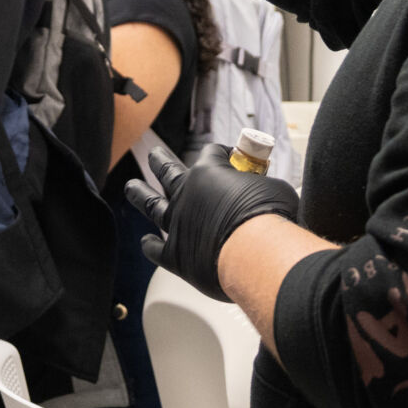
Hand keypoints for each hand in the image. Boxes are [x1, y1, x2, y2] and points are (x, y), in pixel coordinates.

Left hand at [125, 142, 298, 301]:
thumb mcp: (276, 189)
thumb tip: (267, 193)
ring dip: (140, 194)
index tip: (228, 154)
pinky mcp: (174, 255)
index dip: (220, 152)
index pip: (211, 153)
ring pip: (151, 204)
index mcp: (209, 172)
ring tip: (131, 187)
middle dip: (160, 161)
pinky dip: (150, 246)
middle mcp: (187, 193)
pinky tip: (146, 242)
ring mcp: (177, 223)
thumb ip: (264, 187)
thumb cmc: (271, 219)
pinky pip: (156, 248)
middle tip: (154, 154)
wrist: (258, 255)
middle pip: (168, 171)